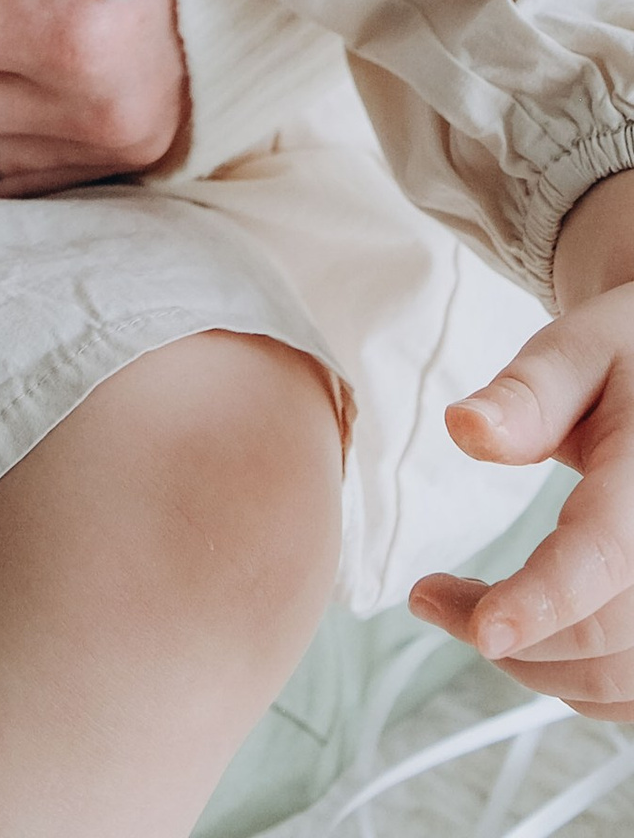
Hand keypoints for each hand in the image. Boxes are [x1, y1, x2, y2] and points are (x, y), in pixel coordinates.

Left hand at [410, 177, 633, 712]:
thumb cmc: (628, 360)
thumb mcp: (581, 349)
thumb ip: (527, 394)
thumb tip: (463, 428)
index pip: (602, 556)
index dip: (541, 602)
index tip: (478, 629)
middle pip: (599, 635)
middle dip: (505, 635)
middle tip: (429, 597)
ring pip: (614, 680)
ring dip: (534, 665)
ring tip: (469, 612)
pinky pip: (631, 692)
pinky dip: (573, 681)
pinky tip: (529, 636)